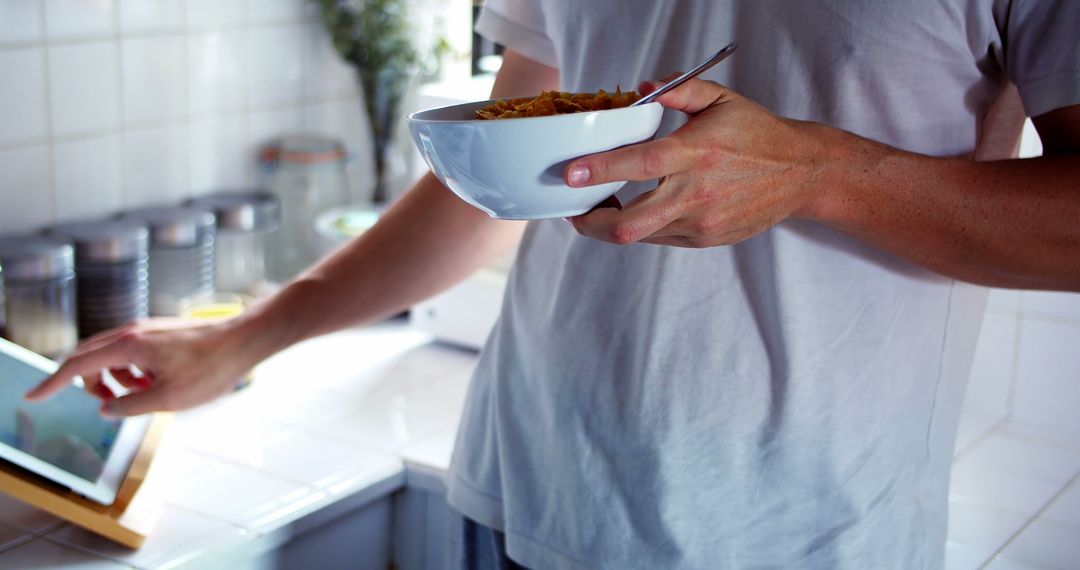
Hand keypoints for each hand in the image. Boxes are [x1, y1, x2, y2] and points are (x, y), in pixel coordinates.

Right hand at [25, 318, 259, 417]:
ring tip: (144, 393)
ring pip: (112, 355)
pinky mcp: (160, 332)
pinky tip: (157, 383)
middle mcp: (133, 331)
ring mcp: (147, 329)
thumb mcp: (169, 399)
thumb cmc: (212, 368)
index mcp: (129, 346)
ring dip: (116, 378)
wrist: (245, 339)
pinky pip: (132, 352)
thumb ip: (131, 406)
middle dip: (90, 384)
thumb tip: (107, 408)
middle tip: (108, 403)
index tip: (34, 398)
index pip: (76, 365)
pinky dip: (133, 370)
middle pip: (89, 357)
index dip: (52, 383)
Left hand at [565, 76, 830, 246]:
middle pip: (629, 224)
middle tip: (574, 208)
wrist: (800, 174)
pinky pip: (660, 238)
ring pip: (640, 236)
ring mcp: (700, 223)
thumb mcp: (722, 99)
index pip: (640, 164)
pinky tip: (639, 208)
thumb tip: (643, 89)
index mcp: (696, 153)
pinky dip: (642, 226)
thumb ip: (680, 90)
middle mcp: (696, 194)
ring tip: (602, 204)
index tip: (570, 172)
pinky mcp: (705, 239)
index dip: (601, 169)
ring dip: (613, 224)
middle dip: (592, 222)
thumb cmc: (758, 134)